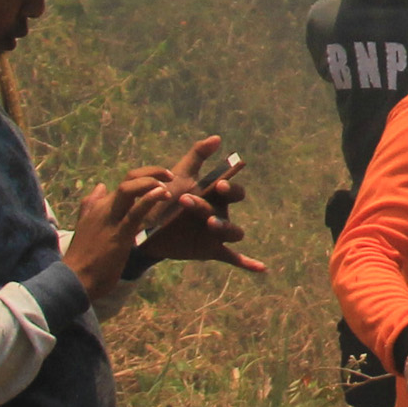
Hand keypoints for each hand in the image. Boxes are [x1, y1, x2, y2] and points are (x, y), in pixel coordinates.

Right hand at [64, 176, 161, 298]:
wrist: (75, 280)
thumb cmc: (83, 257)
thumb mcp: (86, 226)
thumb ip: (91, 205)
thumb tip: (101, 186)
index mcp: (98, 206)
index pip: (125, 182)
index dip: (144, 176)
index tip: (160, 180)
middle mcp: (103, 207)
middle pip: (129, 179)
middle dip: (152, 172)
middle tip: (169, 176)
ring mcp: (109, 219)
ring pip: (129, 188)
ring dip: (151, 182)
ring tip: (168, 185)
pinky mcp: (118, 234)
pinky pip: (135, 212)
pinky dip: (149, 199)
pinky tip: (161, 194)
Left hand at [129, 137, 263, 275]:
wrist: (145, 227)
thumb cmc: (165, 197)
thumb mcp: (179, 175)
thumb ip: (197, 155)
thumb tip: (218, 138)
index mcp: (215, 195)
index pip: (232, 189)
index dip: (229, 187)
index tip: (217, 184)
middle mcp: (220, 211)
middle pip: (230, 208)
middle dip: (214, 203)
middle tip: (189, 201)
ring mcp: (216, 232)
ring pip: (231, 231)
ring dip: (223, 226)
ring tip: (209, 222)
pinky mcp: (211, 250)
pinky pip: (234, 257)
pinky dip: (248, 263)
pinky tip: (262, 268)